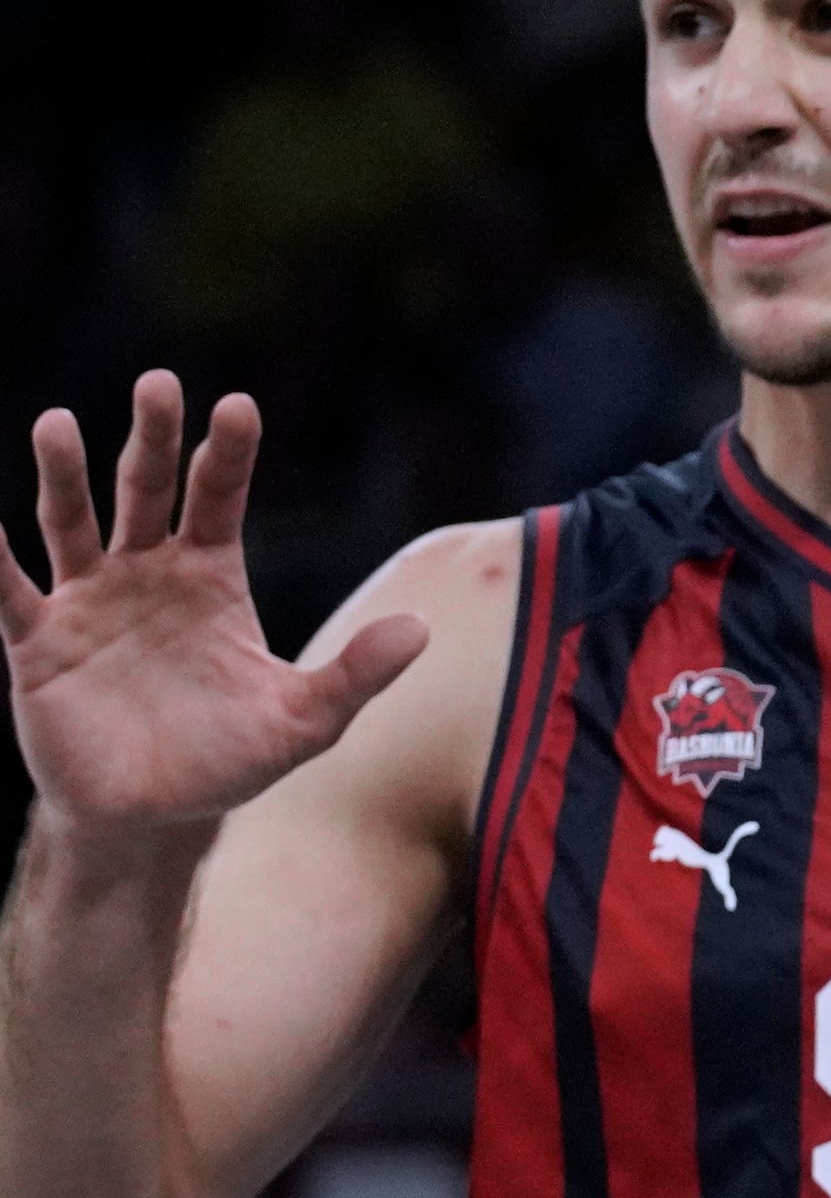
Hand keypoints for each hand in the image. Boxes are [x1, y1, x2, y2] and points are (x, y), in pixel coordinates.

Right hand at [1, 378, 423, 835]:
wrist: (156, 815)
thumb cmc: (230, 759)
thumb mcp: (303, 721)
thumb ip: (356, 674)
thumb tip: (423, 629)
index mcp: (211, 579)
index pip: (219, 499)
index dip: (227, 454)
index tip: (238, 405)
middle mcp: (146, 574)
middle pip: (145, 491)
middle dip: (150, 439)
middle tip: (158, 382)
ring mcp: (88, 602)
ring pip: (72, 524)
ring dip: (63, 476)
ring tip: (57, 422)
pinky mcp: (39, 642)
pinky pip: (8, 592)